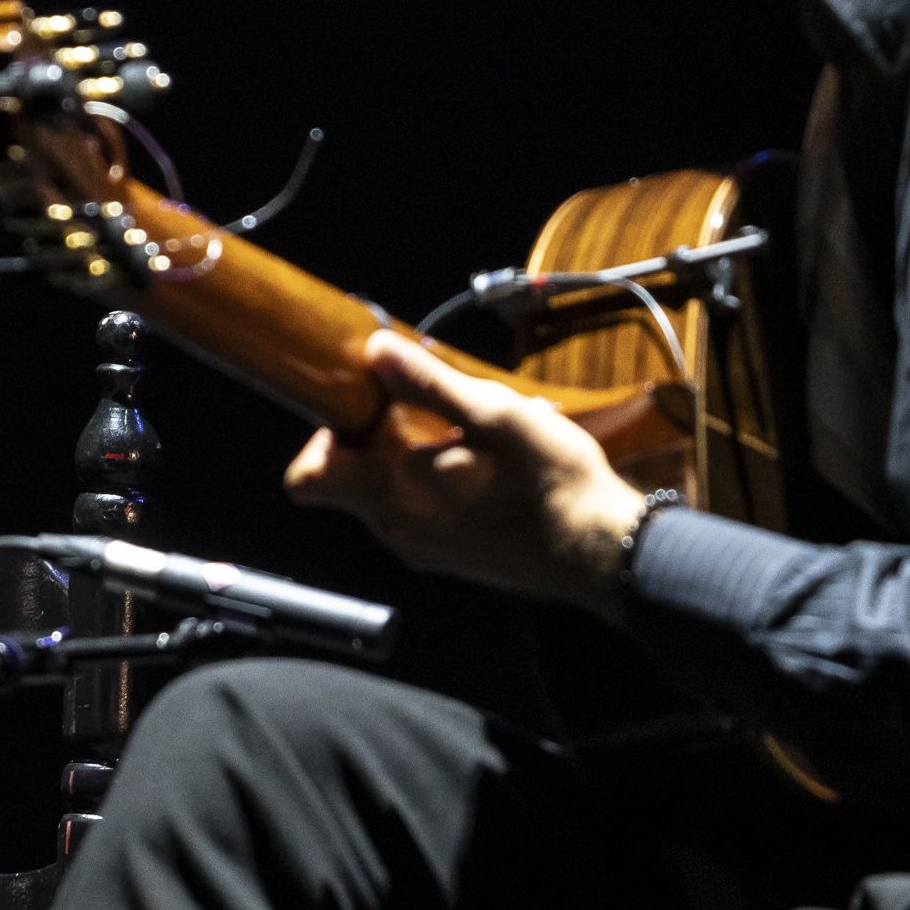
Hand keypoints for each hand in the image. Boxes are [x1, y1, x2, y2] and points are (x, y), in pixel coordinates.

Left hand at [283, 331, 646, 615]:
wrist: (605, 554)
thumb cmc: (552, 484)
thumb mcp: (494, 414)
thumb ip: (428, 382)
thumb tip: (376, 350)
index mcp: (392, 493)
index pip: (304, 476)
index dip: (323, 437)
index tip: (365, 408)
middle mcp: (395, 529)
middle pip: (347, 480)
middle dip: (374, 441)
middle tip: (427, 413)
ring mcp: (422, 550)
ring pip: (384, 497)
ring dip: (408, 463)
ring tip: (465, 439)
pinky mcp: (449, 559)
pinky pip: (418, 515)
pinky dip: (433, 487)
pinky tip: (484, 470)